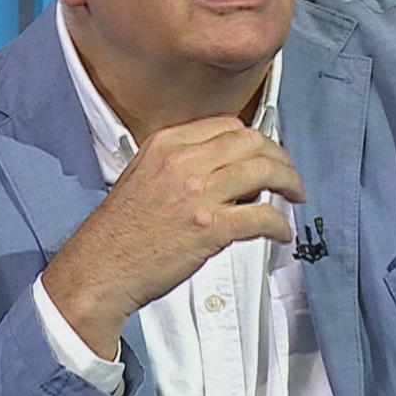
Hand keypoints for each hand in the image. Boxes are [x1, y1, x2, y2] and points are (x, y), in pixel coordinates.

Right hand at [41, 116, 305, 356]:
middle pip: (252, 142)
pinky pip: (262, 216)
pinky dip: (280, 224)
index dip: (255, 139)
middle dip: (280, 157)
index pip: (227, 125)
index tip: (265, 153)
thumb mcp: (142, 176)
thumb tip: (226, 169)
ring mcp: (198, 194)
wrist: (100, 269)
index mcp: (166, 144)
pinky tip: (282, 233)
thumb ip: (181, 164)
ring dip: (290, 183)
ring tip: (295, 195)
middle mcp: (183, 161)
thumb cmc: (119, 233)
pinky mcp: (210, 228)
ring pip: (265, 171)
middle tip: (289, 174)